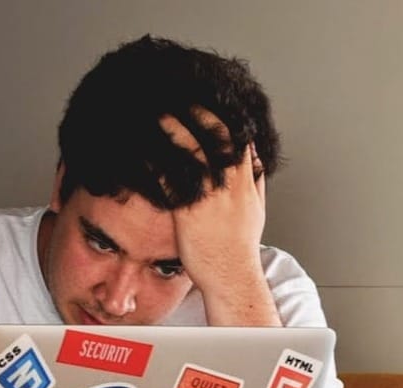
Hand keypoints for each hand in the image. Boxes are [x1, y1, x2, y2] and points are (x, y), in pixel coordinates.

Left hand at [158, 111, 266, 293]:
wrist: (232, 276)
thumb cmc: (240, 248)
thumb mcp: (256, 210)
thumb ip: (255, 183)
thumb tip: (256, 162)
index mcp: (246, 183)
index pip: (239, 139)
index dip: (224, 117)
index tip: (209, 102)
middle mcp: (230, 185)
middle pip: (217, 137)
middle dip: (200, 113)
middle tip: (181, 97)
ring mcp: (210, 197)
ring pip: (194, 151)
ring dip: (175, 128)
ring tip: (159, 112)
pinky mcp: (189, 211)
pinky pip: (172, 178)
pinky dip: (159, 160)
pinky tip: (145, 149)